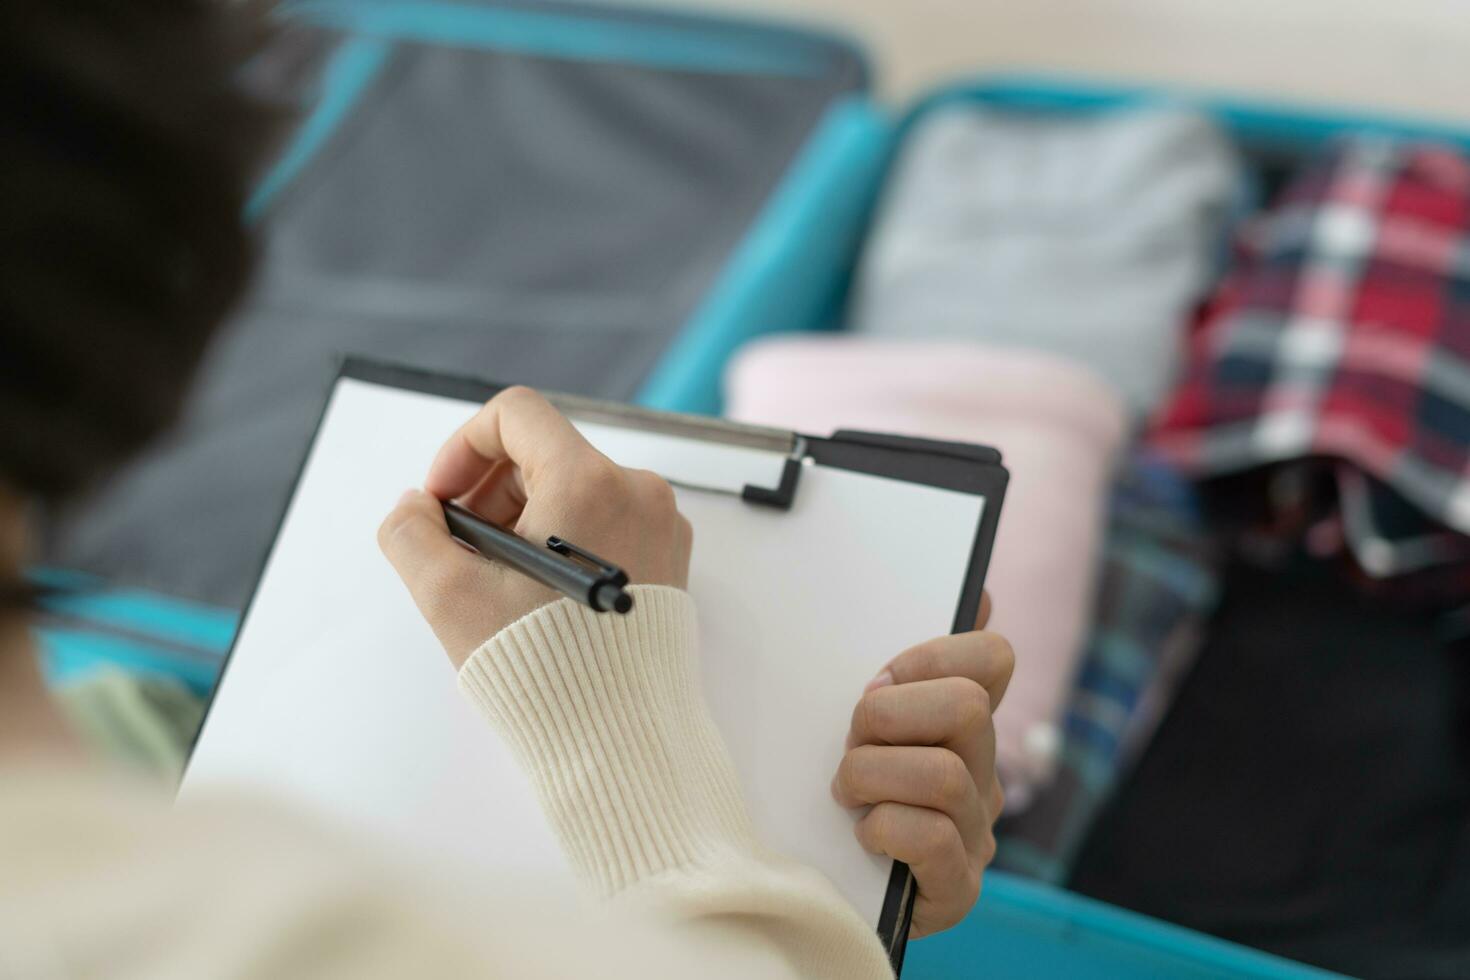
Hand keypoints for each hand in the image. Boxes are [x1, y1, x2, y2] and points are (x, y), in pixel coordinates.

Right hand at [378, 386, 691, 665]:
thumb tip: (417, 506)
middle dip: (490, 492)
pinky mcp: (671, 558)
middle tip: (463, 551)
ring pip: (577, 488)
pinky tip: (541, 595)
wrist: (621, 739)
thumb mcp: (448, 597)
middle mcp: (638, 490)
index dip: (464, 446)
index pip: (516, 415)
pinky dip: (565, 540)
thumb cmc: (544, 669)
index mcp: (590, 481)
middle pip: (546, 454)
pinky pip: (608, 522)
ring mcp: (662, 524)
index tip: (445, 499)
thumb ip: (412, 533)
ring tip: (500, 582)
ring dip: (525, 518)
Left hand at [831, 593, 1013, 936]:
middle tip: (850, 740)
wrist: (813, 889)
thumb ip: (897, 661)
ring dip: (873, 777)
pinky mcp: (957, 888)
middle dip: (888, 716)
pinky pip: (933, 840)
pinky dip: (884, 829)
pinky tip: (863, 837)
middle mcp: (982, 772)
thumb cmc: (829, 791)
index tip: (878, 678)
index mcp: (961, 723)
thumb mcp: (853, 718)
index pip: (992, 657)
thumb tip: (977, 590)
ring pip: (944, 774)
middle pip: (966, 707)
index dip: (932, 655)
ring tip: (847, 793)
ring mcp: (975, 832)